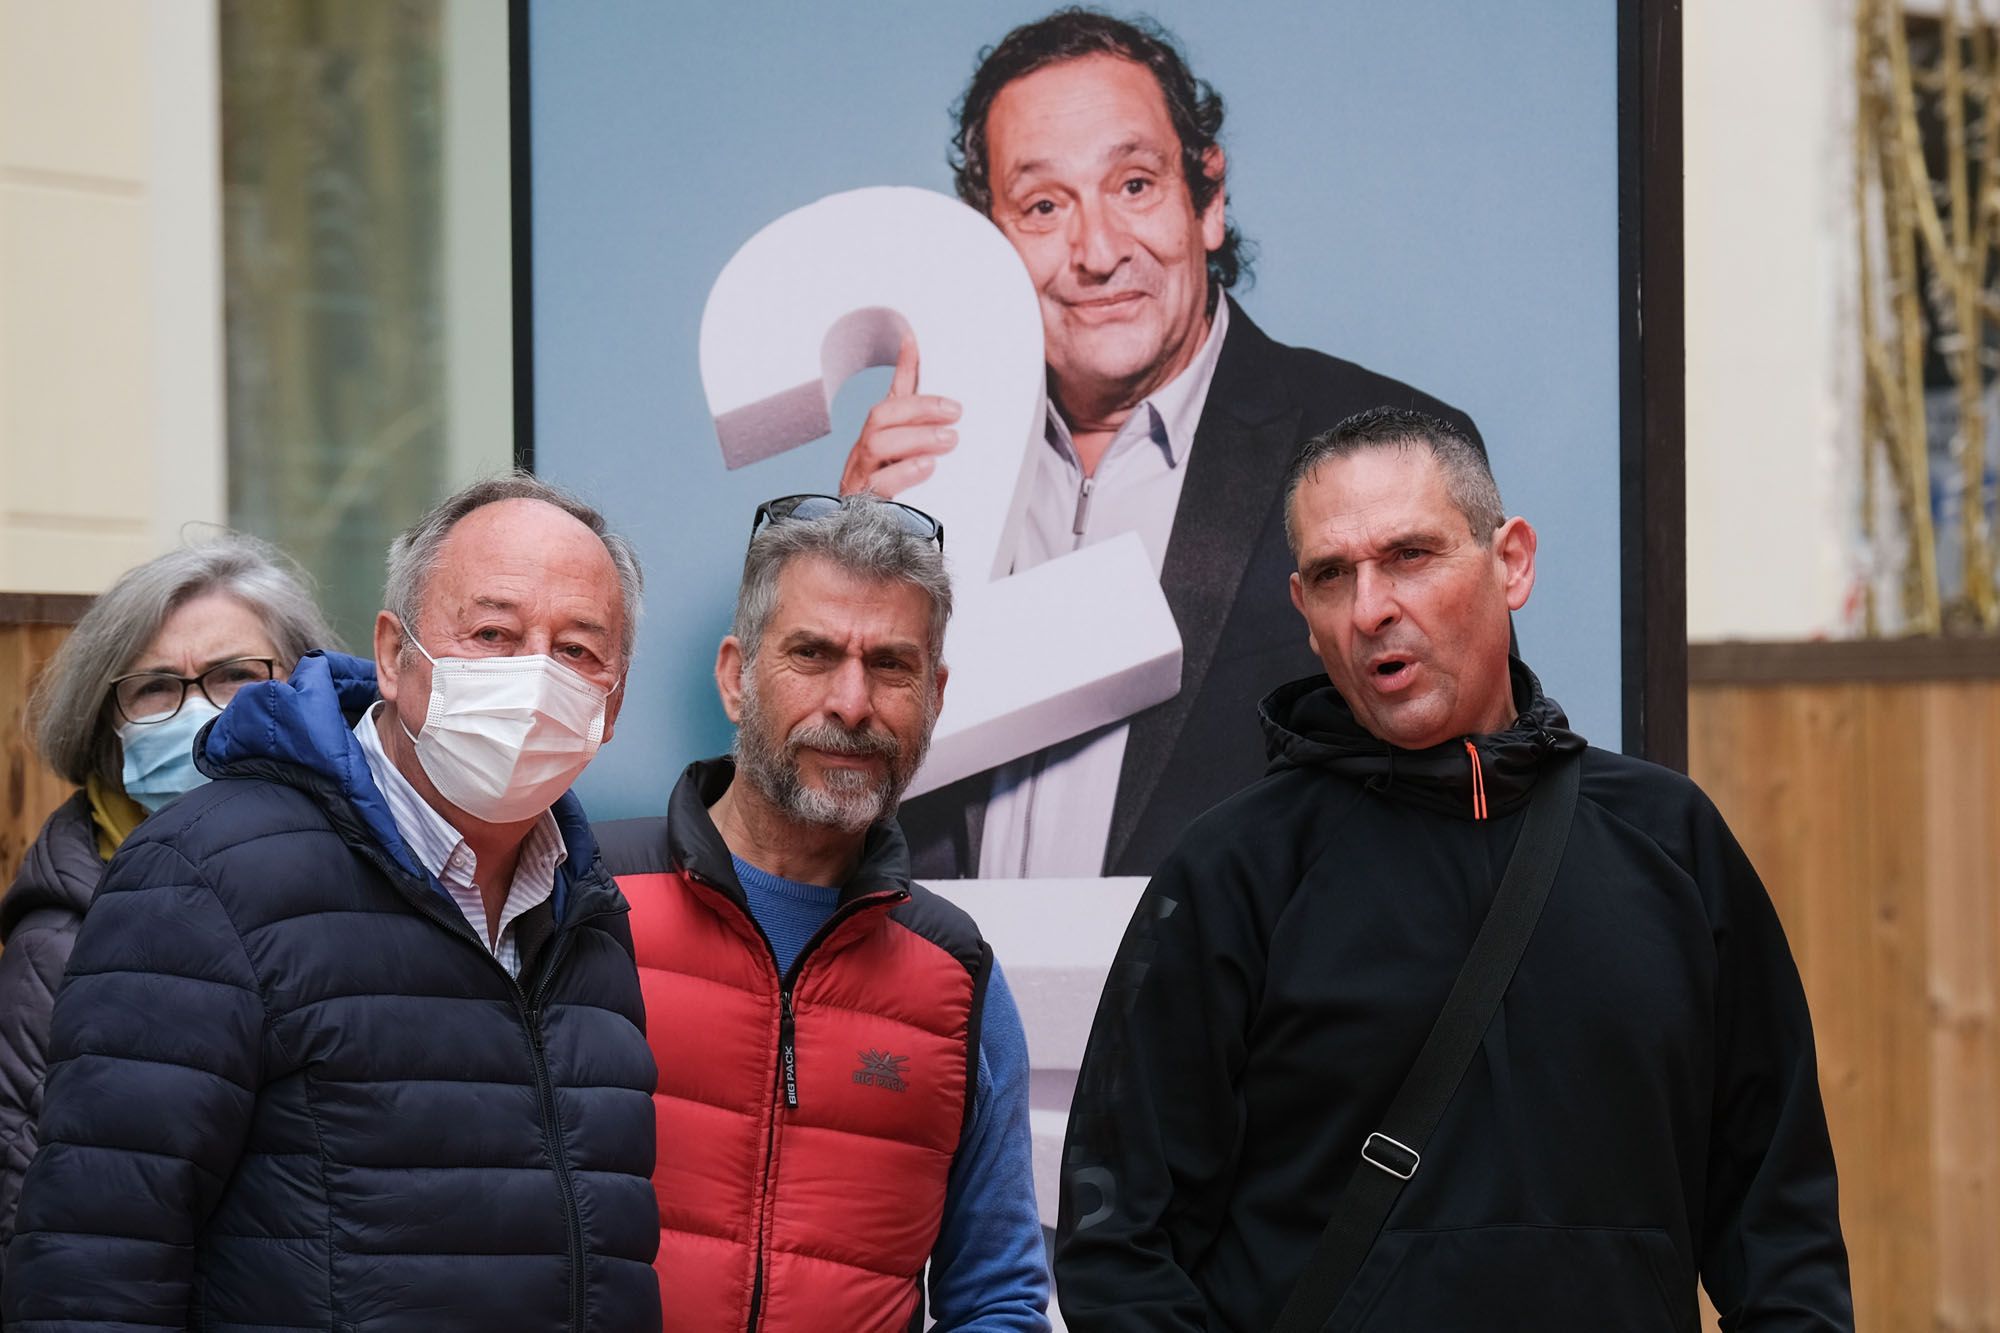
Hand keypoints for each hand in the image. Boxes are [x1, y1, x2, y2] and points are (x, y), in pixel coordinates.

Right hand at [839, 335, 960, 497]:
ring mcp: (860, 476)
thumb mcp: (905, 451)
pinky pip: (878, 485)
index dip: (902, 369)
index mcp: (876, 437)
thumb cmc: (887, 487)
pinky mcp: (864, 504)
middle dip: (917, 410)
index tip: (915, 343)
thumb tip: (926, 368)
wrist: (856, 537)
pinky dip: (904, 473)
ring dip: (915, 438)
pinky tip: (927, 466)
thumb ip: (918, 419)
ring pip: (876, 446)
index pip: (890, 397)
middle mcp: (864, 452)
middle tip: (955, 413)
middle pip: (880, 418)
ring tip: (949, 441)